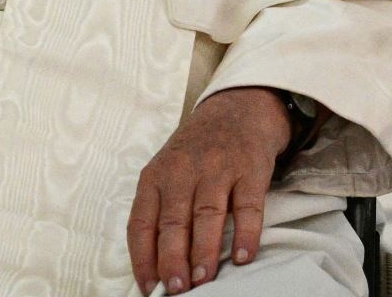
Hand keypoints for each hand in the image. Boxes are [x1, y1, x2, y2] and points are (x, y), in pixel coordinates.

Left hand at [127, 87, 290, 294]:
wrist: (234, 111)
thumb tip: (156, 266)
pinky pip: (248, 206)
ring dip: (204, 250)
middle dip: (172, 258)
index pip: (141, 222)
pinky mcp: (249, 170)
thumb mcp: (166, 174)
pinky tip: (243, 257)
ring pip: (207, 214)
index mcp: (155, 177)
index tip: (148, 286)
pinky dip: (246, 233)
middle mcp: (182, 172)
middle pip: (173, 221)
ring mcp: (217, 170)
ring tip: (204, 280)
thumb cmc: (194, 154)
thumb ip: (160, 213)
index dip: (142, 256)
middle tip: (177, 289)